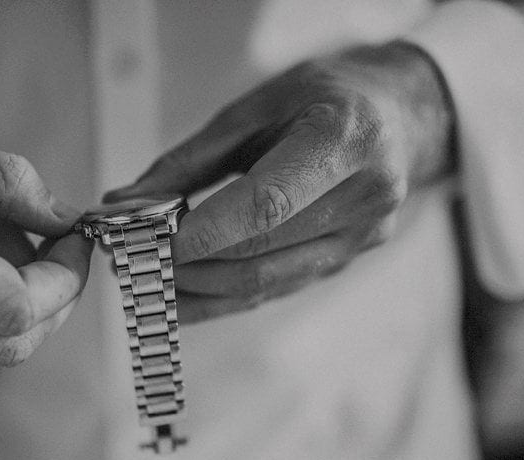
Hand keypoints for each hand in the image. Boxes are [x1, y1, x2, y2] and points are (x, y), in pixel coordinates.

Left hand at [107, 42, 454, 322]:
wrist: (400, 115)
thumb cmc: (323, 97)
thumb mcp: (255, 108)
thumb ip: (189, 159)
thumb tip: (124, 203)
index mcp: (343, 141)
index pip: (266, 205)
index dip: (205, 234)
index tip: (152, 245)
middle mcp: (364, 196)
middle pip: (261, 253)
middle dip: (189, 265)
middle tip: (135, 263)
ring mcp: (361, 237)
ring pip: (266, 283)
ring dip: (200, 290)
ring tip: (150, 282)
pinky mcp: (348, 261)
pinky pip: (276, 289)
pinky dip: (224, 299)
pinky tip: (184, 297)